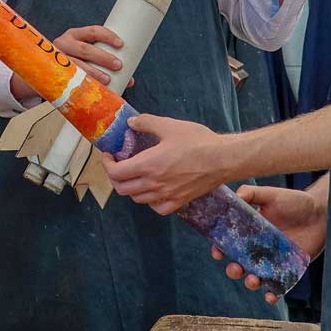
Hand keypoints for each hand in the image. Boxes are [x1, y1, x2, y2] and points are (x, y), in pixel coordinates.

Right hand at [53, 25, 131, 88]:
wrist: (41, 71)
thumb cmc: (70, 61)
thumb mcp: (83, 54)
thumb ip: (102, 61)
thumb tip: (129, 79)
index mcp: (74, 35)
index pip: (93, 31)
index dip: (108, 36)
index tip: (121, 44)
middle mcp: (64, 44)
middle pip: (86, 49)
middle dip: (103, 57)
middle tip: (118, 65)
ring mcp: (57, 59)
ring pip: (77, 65)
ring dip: (95, 72)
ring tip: (108, 80)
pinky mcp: (54, 74)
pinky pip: (70, 78)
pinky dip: (83, 83)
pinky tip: (91, 89)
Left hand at [99, 113, 227, 214]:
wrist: (223, 159)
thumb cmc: (198, 141)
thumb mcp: (169, 125)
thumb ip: (147, 122)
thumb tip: (131, 122)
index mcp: (148, 165)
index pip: (116, 173)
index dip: (107, 164)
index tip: (108, 155)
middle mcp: (154, 184)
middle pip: (122, 189)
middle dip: (115, 176)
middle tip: (118, 164)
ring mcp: (166, 195)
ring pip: (137, 199)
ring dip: (130, 187)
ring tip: (134, 174)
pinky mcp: (179, 202)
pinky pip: (156, 208)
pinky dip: (149, 201)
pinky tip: (153, 190)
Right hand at [211, 184, 326, 302]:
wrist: (321, 212)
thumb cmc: (294, 202)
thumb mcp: (271, 194)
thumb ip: (251, 193)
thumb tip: (234, 197)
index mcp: (249, 232)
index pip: (229, 244)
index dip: (220, 249)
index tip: (217, 252)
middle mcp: (257, 249)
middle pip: (238, 265)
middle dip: (233, 270)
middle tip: (236, 268)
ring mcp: (272, 262)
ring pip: (255, 278)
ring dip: (250, 282)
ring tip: (253, 279)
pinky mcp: (288, 271)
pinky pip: (277, 287)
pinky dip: (272, 295)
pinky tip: (270, 297)